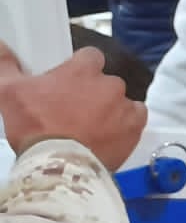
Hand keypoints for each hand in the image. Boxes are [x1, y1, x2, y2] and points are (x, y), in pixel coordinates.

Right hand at [0, 43, 145, 168]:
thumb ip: (5, 64)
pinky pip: (135, 118)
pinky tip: (108, 134)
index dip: (80, 68)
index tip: (69, 82)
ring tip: (89, 127)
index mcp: (83, 70)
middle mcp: (109, 83)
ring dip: (109, 109)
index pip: (89, 56)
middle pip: (104, 81)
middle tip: (73, 110)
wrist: (59, 166)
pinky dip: (125, 125)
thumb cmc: (34, 126)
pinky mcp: (135, 127)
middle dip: (92, 92)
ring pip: (120, 100)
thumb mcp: (9, 92)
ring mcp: (125, 106)